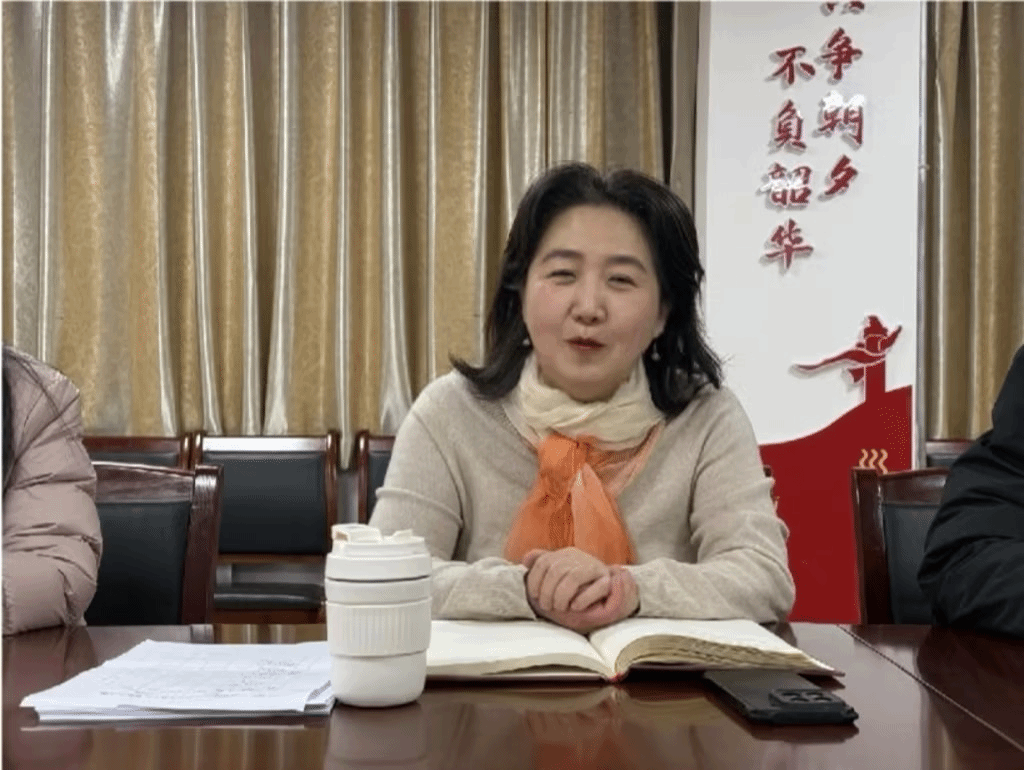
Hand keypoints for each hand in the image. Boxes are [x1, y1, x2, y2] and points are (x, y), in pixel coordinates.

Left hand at [524, 553, 639, 632]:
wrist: (609, 587)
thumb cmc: (578, 584)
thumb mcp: (559, 572)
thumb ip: (542, 564)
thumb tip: (525, 561)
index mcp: (565, 554)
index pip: (544, 562)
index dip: (535, 580)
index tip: (534, 596)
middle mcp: (579, 558)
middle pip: (557, 570)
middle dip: (548, 591)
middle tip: (547, 607)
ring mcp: (595, 567)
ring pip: (574, 577)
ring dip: (562, 595)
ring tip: (560, 608)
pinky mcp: (608, 580)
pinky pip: (597, 586)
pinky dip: (584, 598)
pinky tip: (575, 607)